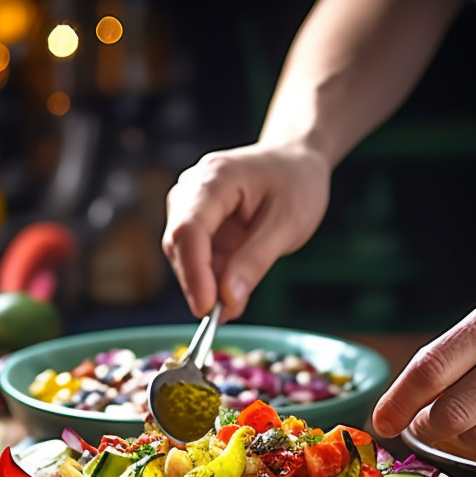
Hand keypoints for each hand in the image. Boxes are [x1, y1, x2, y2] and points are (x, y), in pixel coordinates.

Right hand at [161, 141, 330, 319]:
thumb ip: (255, 261)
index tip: (207, 309)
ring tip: (235, 303)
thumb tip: (227, 300)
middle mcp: (192, 188)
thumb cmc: (296, 184)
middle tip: (225, 314)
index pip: (189, 229)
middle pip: (179, 244)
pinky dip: (211, 279)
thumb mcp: (288, 224)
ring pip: (183, 255)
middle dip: (198, 283)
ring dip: (205, 284)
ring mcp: (189, 204)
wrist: (296, 162)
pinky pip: (195, 257)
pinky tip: (232, 293)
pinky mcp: (196, 222)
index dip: (194, 273)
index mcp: (215, 178)